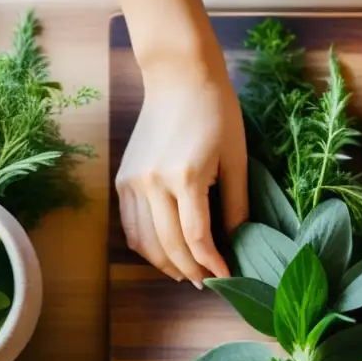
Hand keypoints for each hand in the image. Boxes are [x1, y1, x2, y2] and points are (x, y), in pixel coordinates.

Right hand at [115, 56, 247, 286]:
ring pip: (144, 242)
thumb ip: (236, 205)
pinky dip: (146, 246)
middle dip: (190, 271)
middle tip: (207, 283)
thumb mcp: (237, 159)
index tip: (226, 276)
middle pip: (169, 246)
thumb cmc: (217, 112)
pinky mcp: (124, 179)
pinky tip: (165, 252)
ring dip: (165, 265)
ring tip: (186, 273)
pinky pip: (131, 226)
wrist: (179, 76)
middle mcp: (153, 182)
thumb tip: (237, 242)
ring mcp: (133, 181)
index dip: (212, 264)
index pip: (197, 238)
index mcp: (186, 177)